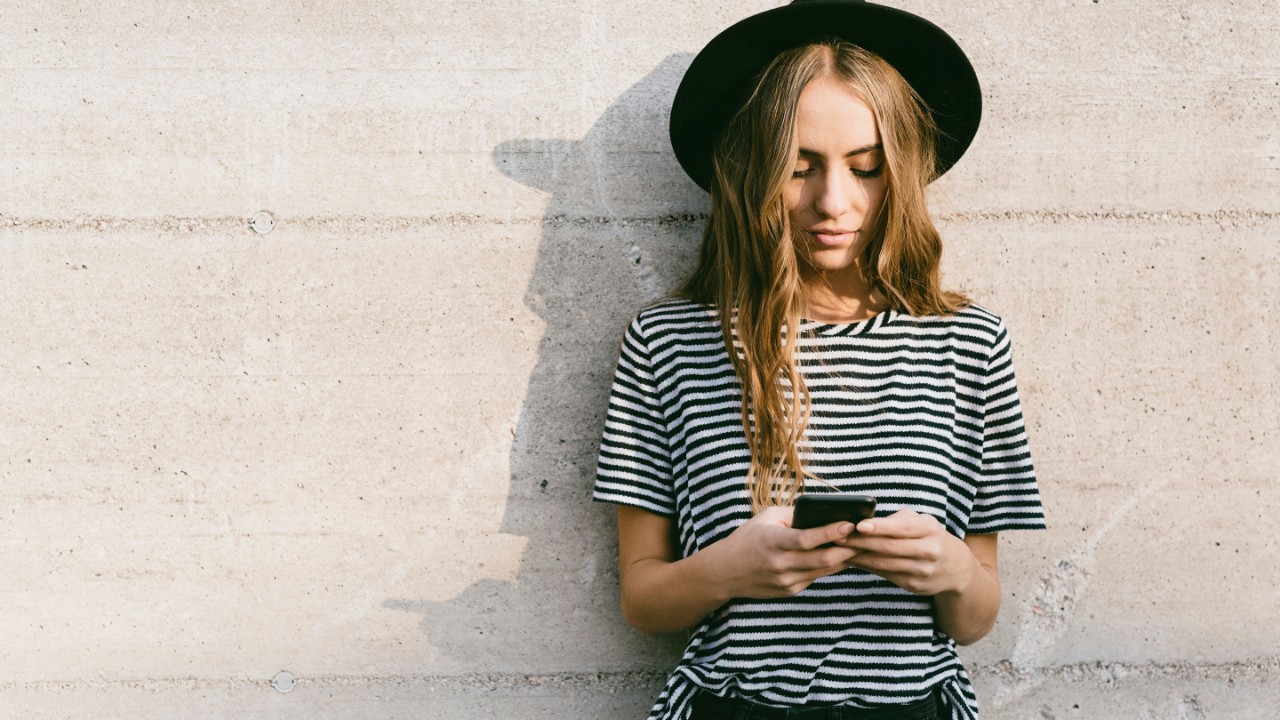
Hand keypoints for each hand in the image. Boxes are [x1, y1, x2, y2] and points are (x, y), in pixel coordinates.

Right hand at [709, 506, 859, 598]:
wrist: (725, 572)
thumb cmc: (747, 538)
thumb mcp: (766, 518)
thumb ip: (793, 515)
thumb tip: (821, 512)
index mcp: (773, 541)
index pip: (807, 538)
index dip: (831, 532)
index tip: (850, 524)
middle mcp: (781, 564)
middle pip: (823, 558)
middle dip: (849, 548)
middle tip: (866, 537)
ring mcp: (786, 580)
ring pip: (824, 569)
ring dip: (844, 559)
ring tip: (860, 546)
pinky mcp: (790, 590)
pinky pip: (816, 577)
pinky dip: (829, 566)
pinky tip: (840, 557)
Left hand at [838, 510, 978, 595]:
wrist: (955, 567)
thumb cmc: (930, 536)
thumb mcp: (922, 521)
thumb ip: (897, 519)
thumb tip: (865, 522)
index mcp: (930, 529)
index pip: (902, 528)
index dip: (879, 527)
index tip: (858, 525)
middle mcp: (928, 551)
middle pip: (888, 547)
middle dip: (860, 542)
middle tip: (837, 536)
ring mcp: (922, 571)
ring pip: (883, 563)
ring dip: (858, 556)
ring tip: (839, 547)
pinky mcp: (914, 586)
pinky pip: (884, 575)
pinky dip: (866, 566)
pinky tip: (852, 559)